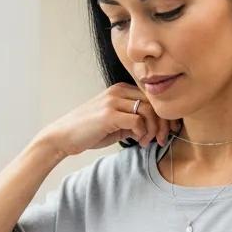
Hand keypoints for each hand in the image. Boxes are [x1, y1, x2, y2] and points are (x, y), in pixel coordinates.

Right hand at [40, 82, 181, 156]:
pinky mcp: (109, 114)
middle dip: (163, 123)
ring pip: (149, 111)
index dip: (164, 115)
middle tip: (161, 139)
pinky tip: (137, 141)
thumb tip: (155, 129)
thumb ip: (134, 121)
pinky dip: (142, 133)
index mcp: (121, 90)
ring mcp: (113, 101)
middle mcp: (118, 91)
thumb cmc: (89, 131)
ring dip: (153, 130)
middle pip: (154, 102)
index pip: (153, 98)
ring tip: (147, 142)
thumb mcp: (116, 124)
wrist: (63, 136)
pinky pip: (137, 121)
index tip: (167, 130)